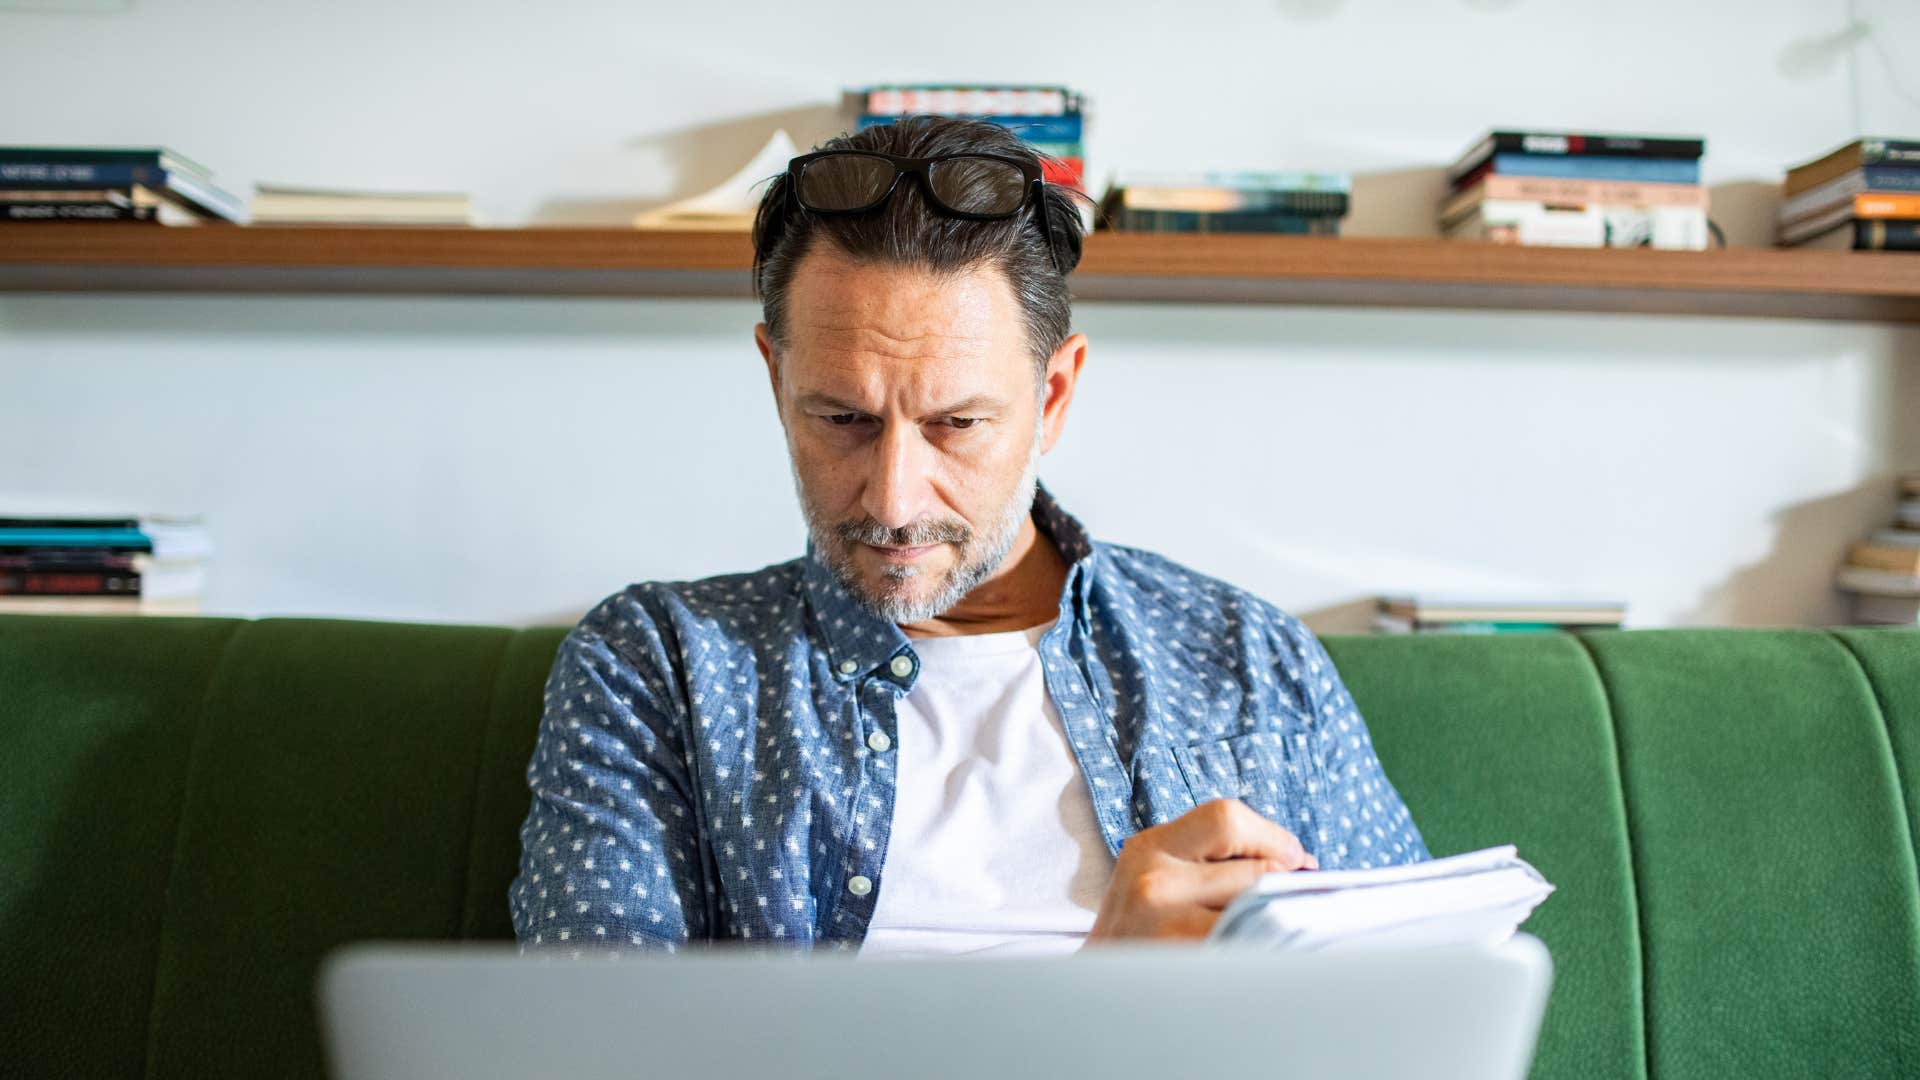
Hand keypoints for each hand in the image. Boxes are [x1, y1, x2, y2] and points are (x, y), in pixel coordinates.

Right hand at [1082, 797, 1317, 943]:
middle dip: (1282, 882)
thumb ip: (1214, 857)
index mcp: (1149, 847)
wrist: (1098, 989)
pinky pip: (1248, 946)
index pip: (1226, 818)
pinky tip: (1252, 951)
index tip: (1292, 858)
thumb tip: (1300, 861)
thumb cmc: (1143, 927)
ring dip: (1274, 917)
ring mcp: (1167, 927)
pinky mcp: (1185, 964)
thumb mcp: (1158, 873)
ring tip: (1264, 926)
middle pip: (1253, 869)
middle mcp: (1154, 882)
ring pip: (1257, 910)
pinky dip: (1263, 946)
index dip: (1271, 836)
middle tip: (1287, 898)